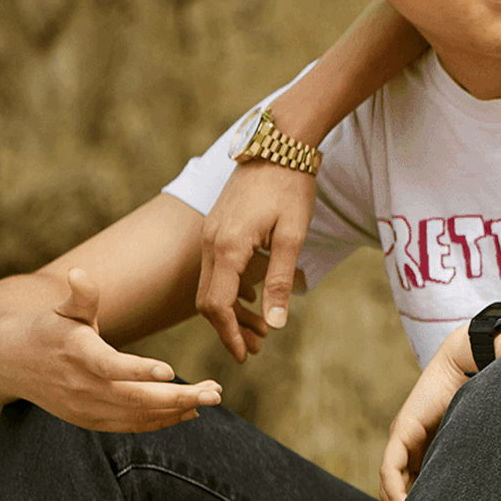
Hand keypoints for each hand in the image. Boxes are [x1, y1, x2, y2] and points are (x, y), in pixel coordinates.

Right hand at [2, 269, 222, 430]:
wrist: (11, 364)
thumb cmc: (48, 328)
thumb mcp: (63, 309)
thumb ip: (80, 296)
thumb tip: (78, 273)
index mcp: (77, 354)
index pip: (110, 366)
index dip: (139, 370)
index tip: (170, 371)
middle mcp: (81, 386)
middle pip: (134, 398)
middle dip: (179, 397)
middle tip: (215, 392)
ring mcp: (85, 408)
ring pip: (137, 415)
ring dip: (177, 410)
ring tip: (212, 397)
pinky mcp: (89, 421)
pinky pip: (129, 426)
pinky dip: (160, 422)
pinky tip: (189, 413)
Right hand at [197, 160, 317, 360]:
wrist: (277, 144)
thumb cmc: (290, 187)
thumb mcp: (292, 237)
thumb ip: (280, 281)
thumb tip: (276, 324)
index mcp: (228, 247)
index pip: (216, 305)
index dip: (228, 334)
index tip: (243, 356)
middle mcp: (211, 242)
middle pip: (208, 300)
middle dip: (229, 328)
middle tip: (255, 350)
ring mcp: (210, 232)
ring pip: (210, 284)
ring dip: (230, 311)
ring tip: (259, 330)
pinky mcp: (216, 226)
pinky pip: (214, 267)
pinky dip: (228, 289)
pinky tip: (249, 299)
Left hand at [379, 327, 476, 500]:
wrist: (473, 363)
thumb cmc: (485, 396)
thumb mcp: (474, 438)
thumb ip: (471, 459)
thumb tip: (494, 491)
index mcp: (427, 445)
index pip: (414, 484)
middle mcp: (410, 443)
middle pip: (398, 488)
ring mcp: (403, 437)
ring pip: (390, 483)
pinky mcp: (402, 431)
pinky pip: (390, 471)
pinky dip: (396, 492)